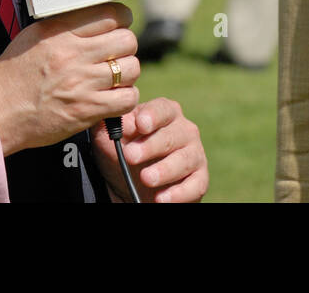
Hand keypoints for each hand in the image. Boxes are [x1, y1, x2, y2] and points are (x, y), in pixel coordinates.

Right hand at [0, 3, 140, 155]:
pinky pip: (127, 98)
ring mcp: (82, 83)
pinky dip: (125, 98)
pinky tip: (113, 97)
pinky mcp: (86, 110)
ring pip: (131, 68)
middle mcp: (73, 55)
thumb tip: (94, 15)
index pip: (110, 14)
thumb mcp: (32, 37)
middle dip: (125, 47)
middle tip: (115, 54)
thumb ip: (64, 24)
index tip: (118, 26)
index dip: (121, 20)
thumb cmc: (12, 75)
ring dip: (126, 73)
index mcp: (60, 32)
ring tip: (113, 77)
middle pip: (127, 40)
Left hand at [93, 98, 207, 202]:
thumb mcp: (109, 138)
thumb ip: (111, 125)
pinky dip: (179, 193)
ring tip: (146, 178)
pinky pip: (196, 185)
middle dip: (151, 146)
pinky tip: (160, 198)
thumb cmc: (123, 152)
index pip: (163, 109)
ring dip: (165, 169)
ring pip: (186, 159)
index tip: (141, 124)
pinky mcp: (199, 180)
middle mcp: (184, 130)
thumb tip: (117, 117)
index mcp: (164, 113)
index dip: (153, 115)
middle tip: (130, 156)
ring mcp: (194, 155)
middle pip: (173, 135)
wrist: (131, 184)